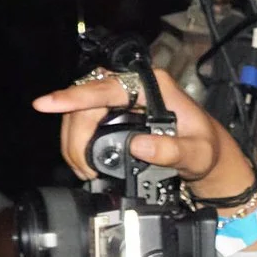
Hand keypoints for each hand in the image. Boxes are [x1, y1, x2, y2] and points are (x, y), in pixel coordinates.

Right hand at [31, 64, 255, 201]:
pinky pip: (85, 121)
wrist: (208, 155)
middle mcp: (134, 86)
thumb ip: (172, 151)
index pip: (107, 86)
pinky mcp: (114, 113)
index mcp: (154, 86)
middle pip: (86, 100)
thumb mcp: (196, 154)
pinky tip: (84, 164)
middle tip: (82, 168)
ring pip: (80, 112)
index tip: (48, 103)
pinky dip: (78, 143)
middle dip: (74, 134)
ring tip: (84, 171)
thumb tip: (139, 146)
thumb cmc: (205, 149)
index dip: (75, 96)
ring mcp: (122, 98)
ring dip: (73, 141)